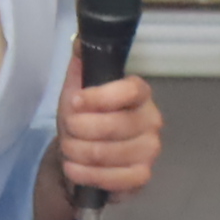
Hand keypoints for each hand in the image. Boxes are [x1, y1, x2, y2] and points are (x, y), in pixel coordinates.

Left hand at [37, 60, 165, 219]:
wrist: (80, 157)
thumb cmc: (83, 119)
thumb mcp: (76, 89)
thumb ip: (80, 64)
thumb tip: (79, 41)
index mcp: (139, 94)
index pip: (131, 90)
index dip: (101, 97)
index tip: (75, 102)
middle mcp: (152, 120)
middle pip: (116, 125)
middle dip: (80, 130)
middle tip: (67, 131)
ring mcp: (150, 150)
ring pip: (109, 153)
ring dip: (78, 152)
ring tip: (68, 150)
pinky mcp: (142, 177)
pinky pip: (114, 178)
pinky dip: (87, 174)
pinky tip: (74, 169)